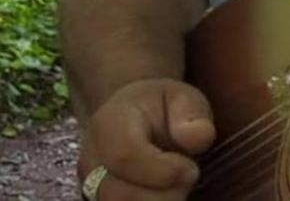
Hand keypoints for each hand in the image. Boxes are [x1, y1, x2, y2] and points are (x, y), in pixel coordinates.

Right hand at [78, 78, 216, 199]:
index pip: (125, 156)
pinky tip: (166, 194)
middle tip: (188, 176)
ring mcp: (90, 186)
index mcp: (109, 124)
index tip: (191, 168)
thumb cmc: (160, 108)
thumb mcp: (182, 98)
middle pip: (121, 194)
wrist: (132, 118)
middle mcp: (92, 159)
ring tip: (177, 186)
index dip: (163, 171)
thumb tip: (199, 136)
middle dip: (165, 194)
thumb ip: (192, 114)